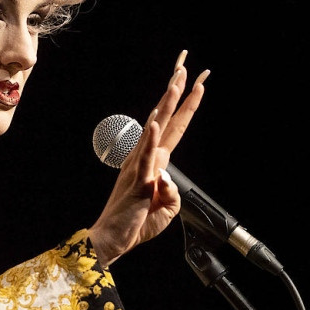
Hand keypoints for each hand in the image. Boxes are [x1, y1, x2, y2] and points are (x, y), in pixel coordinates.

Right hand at [88, 49, 209, 264]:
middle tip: (188, 68)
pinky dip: (151, 138)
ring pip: (156, 129)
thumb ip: (172, 191)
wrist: (112, 240)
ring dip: (167, 105)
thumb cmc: (135, 225)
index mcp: (153, 164)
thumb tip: (169, 179)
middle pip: (165, 120)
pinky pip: (146, 157)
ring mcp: (139, 167)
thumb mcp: (166, 209)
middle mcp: (145, 158)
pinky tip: (156, 121)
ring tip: (178, 82)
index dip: (186, 108)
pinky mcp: (137, 181)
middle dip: (178, 94)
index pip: (173, 129)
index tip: (197, 85)